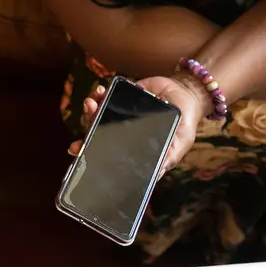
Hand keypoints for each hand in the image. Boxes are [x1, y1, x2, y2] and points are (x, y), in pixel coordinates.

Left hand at [68, 75, 210, 177]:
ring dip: (91, 108)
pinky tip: (100, 90)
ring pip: (98, 112)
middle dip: (86, 127)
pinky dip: (101, 92)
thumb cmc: (183, 125)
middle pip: (96, 130)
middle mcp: (120, 130)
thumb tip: (155, 176)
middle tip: (84, 124)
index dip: (88, 150)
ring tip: (91, 103)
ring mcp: (120, 112)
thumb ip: (167, 158)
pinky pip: (108, 93)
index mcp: (130, 146)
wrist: (189, 95)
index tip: (76, 149)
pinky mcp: (124, 94)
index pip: (104, 150)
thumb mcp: (179, 145)